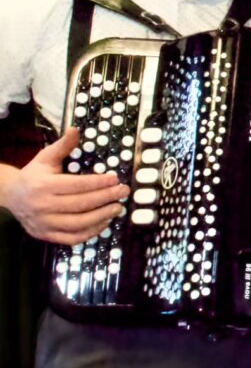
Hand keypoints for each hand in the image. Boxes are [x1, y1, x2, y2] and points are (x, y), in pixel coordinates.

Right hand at [0, 128, 128, 244]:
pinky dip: (90, 232)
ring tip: (117, 208)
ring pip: (78, 223)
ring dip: (102, 217)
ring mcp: (44, 223)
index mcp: (43, 185)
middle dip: (106, 198)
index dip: (98, 183)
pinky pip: (72, 238)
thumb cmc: (33, 175)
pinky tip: (104, 223)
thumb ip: (62, 146)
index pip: (76, 185)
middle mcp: (43, 205)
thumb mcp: (45, 158)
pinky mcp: (46, 235)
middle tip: (123, 192)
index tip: (115, 179)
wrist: (10, 196)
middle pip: (80, 204)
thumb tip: (76, 130)